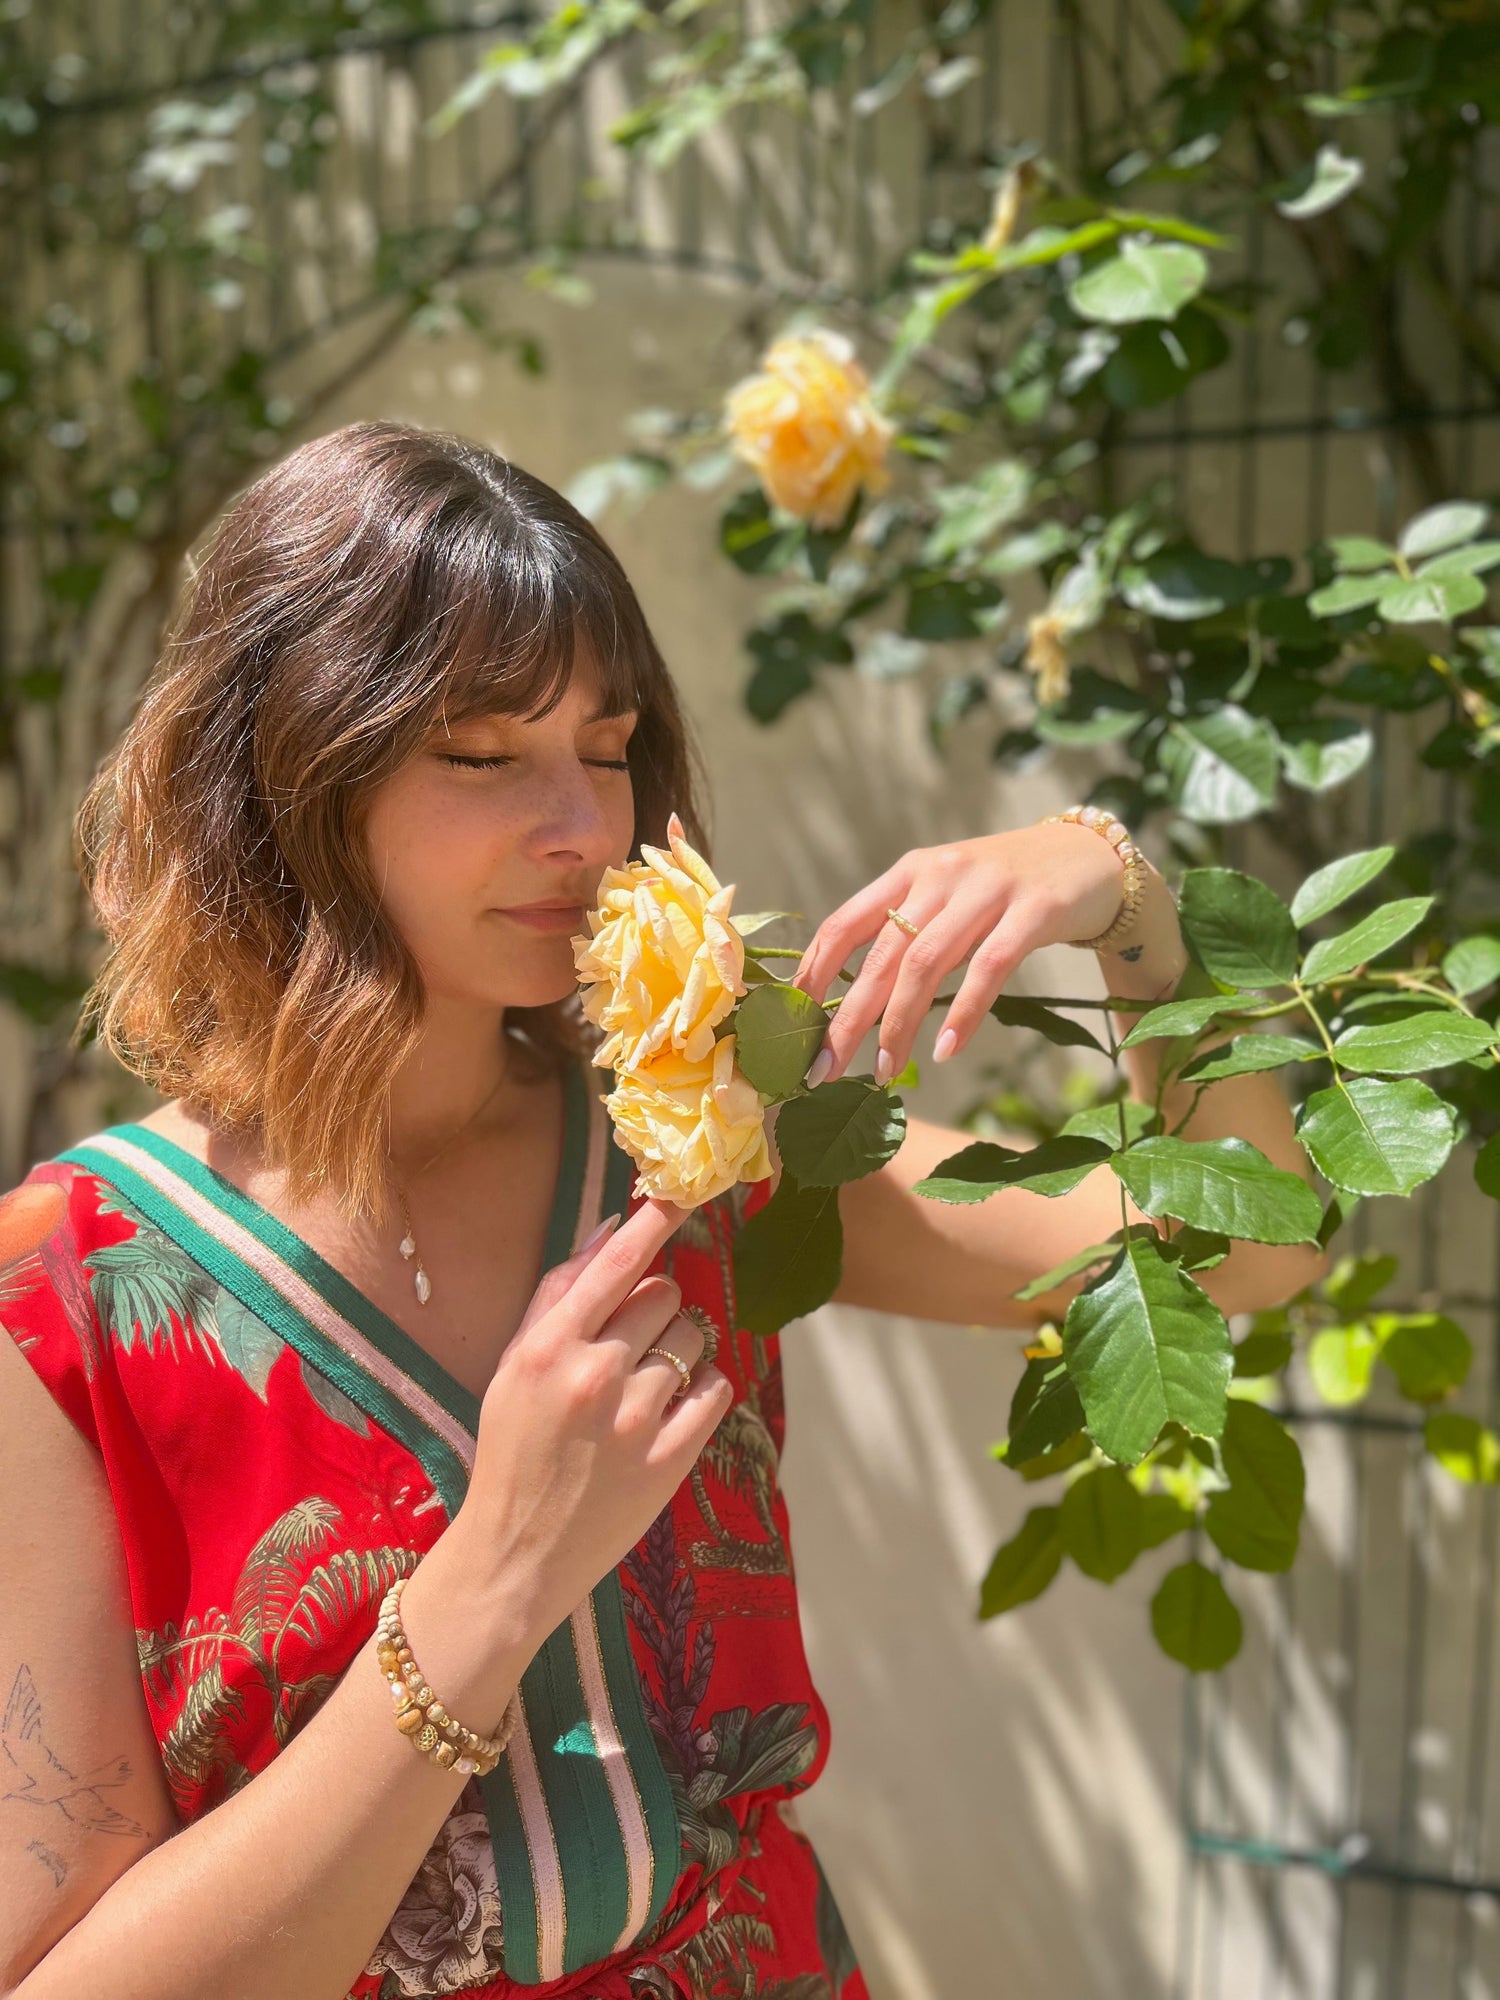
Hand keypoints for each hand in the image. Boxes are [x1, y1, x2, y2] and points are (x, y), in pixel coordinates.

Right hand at [453, 1197, 734, 1651]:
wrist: (515, 1555)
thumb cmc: (511, 1450)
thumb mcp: (513, 1366)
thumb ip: (561, 1295)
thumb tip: (615, 1230)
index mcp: (548, 1347)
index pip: (616, 1263)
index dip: (656, 1219)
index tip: (684, 1189)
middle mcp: (595, 1376)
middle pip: (666, 1295)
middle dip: (654, 1310)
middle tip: (627, 1348)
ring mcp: (638, 1421)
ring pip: (694, 1342)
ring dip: (676, 1355)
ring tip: (638, 1394)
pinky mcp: (672, 1460)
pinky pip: (717, 1391)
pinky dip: (700, 1395)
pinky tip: (666, 1416)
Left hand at [790, 821, 1142, 1084]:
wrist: (1089, 856)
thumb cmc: (1006, 889)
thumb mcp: (946, 895)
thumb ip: (906, 931)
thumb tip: (852, 998)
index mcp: (909, 872)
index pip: (844, 923)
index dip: (813, 975)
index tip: (794, 1025)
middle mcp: (941, 875)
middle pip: (879, 955)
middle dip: (847, 1018)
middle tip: (823, 1069)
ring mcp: (987, 890)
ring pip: (926, 963)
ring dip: (898, 1024)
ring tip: (884, 1071)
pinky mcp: (1033, 910)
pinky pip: (990, 967)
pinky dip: (965, 1012)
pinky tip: (947, 1050)